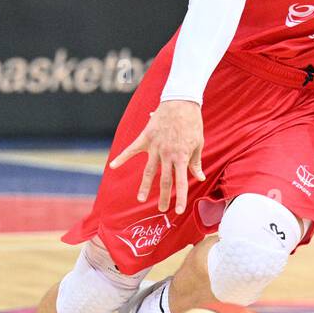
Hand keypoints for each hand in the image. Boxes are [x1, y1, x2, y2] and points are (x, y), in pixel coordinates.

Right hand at [109, 99, 205, 213]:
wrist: (181, 102)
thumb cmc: (192, 123)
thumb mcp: (198, 143)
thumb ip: (196, 162)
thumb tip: (199, 177)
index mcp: (181, 157)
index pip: (181, 182)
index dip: (181, 197)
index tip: (179, 210)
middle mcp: (167, 155)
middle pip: (164, 180)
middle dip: (163, 196)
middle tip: (161, 209)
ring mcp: (155, 147)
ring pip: (148, 171)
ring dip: (144, 186)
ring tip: (140, 199)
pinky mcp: (146, 138)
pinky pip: (132, 149)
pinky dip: (122, 157)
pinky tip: (113, 166)